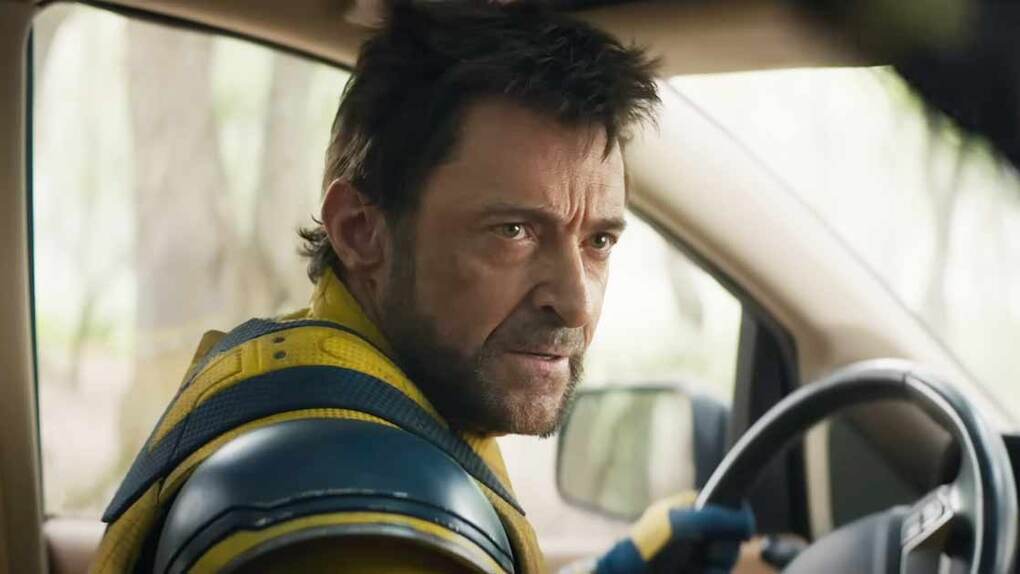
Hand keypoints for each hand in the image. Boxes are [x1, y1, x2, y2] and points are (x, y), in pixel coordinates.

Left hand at [591, 491, 754, 573]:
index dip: (734, 520)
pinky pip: (716, 573)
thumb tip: (747, 522)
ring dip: (714, 567)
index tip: (739, 529)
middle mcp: (694, 530)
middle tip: (706, 553)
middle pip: (731, 539)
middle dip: (722, 551)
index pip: (727, 507)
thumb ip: (717, 518)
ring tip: (692, 568)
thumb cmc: (649, 546)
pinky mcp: (694, 571)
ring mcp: (693, 554)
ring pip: (725, 561)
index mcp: (688, 508)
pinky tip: (692, 573)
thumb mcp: (682, 524)